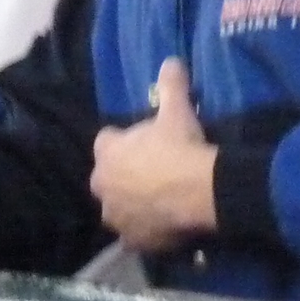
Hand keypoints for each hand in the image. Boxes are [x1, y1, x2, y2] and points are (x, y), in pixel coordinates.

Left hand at [90, 59, 216, 253]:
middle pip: (108, 179)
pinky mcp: (132, 240)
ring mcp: (115, 216)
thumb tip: (171, 60)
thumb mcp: (176, 111)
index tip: (145, 143)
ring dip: (132, 205)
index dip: (124, 142)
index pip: (106, 143)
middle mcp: (102, 186)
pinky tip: (162, 226)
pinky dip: (145, 232)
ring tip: (158, 202)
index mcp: (106, 154)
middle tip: (152, 174)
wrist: (197, 190)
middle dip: (123, 177)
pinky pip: (135, 236)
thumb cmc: (179, 147)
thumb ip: (170, 85)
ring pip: (119, 209)